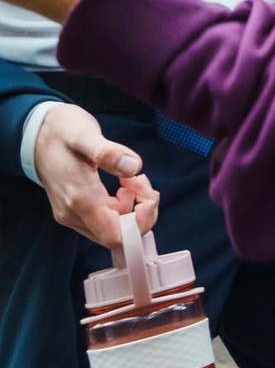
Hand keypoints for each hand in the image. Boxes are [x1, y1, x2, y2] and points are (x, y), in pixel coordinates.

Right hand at [29, 104, 156, 246]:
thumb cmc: (61, 131)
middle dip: (141, 212)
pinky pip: (107, 220)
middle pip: (119, 236)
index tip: (145, 193)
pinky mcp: (75, 210)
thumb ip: (108, 152)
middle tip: (140, 180)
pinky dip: (124, 206)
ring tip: (132, 178)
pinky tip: (124, 183)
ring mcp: (73, 214)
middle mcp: (73, 214)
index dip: (139, 222)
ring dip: (134, 208)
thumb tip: (133, 168)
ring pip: (115, 229)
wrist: (36, 132)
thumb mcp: (85, 134)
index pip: (115, 236)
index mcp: (78, 199)